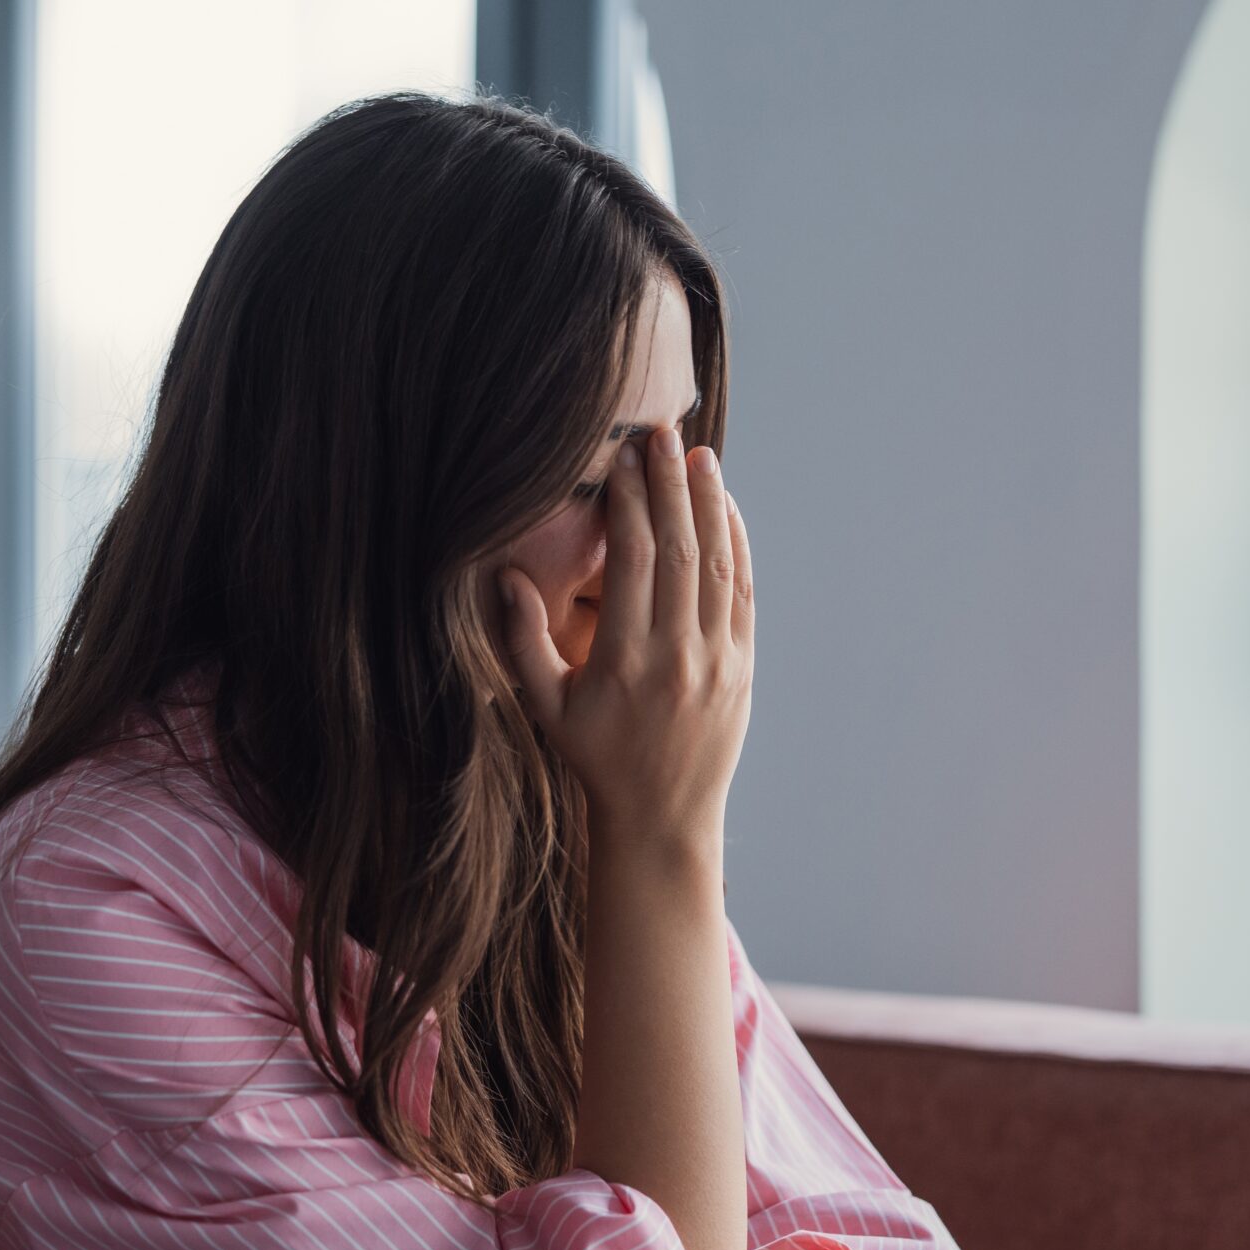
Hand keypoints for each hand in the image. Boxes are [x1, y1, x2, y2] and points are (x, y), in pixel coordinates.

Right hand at [500, 425, 753, 858]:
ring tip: (697, 456)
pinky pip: (742, 593)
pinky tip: (724, 508)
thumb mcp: (544, 704)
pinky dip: (736, 545)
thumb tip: (507, 574)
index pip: (634, 561)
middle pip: (679, 549)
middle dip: (670, 485)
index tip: (622, 460)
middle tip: (661, 434)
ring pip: (717, 564)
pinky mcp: (743, 667)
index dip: (631, 502)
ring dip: (709, 504)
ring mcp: (717, 661)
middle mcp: (677, 656)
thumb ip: (523, 639)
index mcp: (625, 661)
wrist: (661, 815)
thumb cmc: (595, 757)